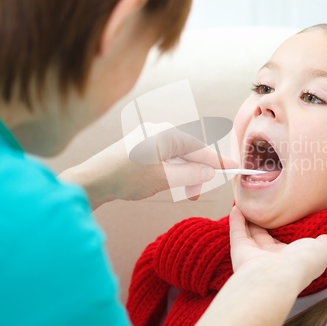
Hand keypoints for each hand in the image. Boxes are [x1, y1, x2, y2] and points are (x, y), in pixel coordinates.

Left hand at [59, 124, 237, 208]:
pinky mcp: (141, 146)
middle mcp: (159, 130)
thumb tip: (210, 171)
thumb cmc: (126, 177)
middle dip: (195, 173)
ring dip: (182, 175)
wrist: (92, 180)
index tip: (234, 168)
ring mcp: (149, 137)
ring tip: (178, 192)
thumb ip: (191, 174)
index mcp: (167, 134)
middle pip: (189, 152)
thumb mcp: (164, 178)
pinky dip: (171, 171)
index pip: (200, 149)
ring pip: (177, 157)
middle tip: (193, 194)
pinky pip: (165, 158)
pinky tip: (164, 183)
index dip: (217, 161)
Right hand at [229, 206, 326, 291]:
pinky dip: (236, 220)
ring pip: (250, 234)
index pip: (286, 244)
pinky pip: (237, 232)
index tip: (285, 218)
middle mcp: (270, 258)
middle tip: (264, 209)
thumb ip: (325, 243)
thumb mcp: (321, 250)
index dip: (285, 233)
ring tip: (248, 205)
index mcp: (290, 259)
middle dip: (264, 225)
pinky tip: (237, 207)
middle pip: (265, 238)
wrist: (276, 277)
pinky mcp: (240, 250)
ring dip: (249, 220)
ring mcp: (253, 255)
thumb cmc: (300, 265)